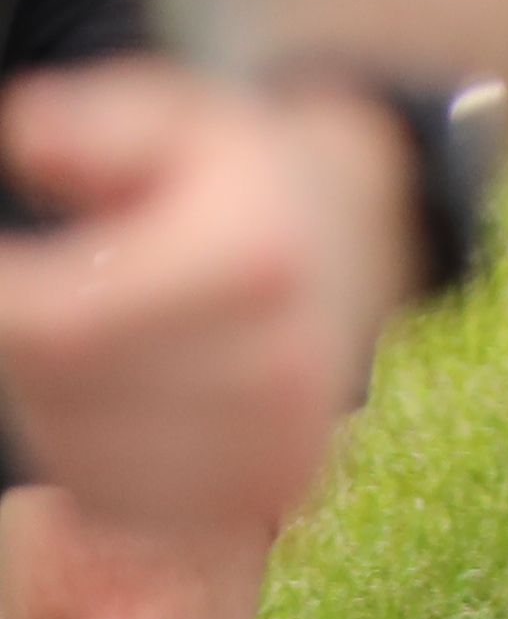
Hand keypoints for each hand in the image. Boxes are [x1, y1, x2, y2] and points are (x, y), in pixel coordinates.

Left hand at [0, 64, 407, 540]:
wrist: (361, 250)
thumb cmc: (237, 184)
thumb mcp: (175, 121)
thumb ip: (91, 126)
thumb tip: (23, 136)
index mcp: (253, 263)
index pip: (54, 327)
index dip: (2, 302)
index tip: (4, 272)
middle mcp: (277, 364)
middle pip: (62, 391)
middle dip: (28, 345)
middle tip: (54, 298)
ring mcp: (273, 440)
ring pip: (78, 451)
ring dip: (53, 402)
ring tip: (102, 339)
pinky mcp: (263, 491)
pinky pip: (118, 496)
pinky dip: (90, 452)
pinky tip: (125, 395)